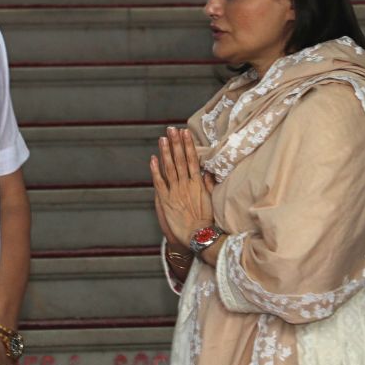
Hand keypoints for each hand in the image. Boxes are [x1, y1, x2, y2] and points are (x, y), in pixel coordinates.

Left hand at [150, 127, 214, 247]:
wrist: (198, 235)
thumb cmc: (206, 220)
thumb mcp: (211, 200)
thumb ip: (208, 184)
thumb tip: (208, 172)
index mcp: (198, 183)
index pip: (192, 159)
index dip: (188, 145)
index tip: (185, 133)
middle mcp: (186, 184)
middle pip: (180, 159)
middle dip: (176, 143)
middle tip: (171, 129)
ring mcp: (175, 191)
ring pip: (169, 167)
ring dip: (165, 152)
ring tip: (163, 138)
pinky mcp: (166, 200)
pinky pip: (159, 182)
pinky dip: (155, 170)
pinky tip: (153, 159)